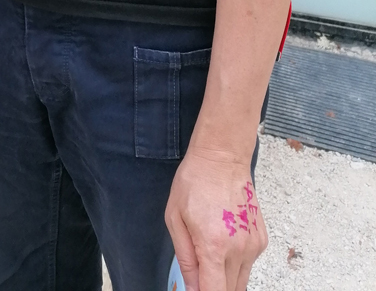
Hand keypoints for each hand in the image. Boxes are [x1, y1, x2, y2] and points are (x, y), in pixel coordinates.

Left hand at [165, 148, 266, 290]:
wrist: (222, 158)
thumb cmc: (194, 182)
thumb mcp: (175, 218)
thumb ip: (185, 258)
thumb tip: (192, 288)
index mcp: (214, 246)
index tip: (197, 289)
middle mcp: (239, 250)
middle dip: (214, 287)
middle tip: (200, 272)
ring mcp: (254, 246)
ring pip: (241, 282)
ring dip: (225, 278)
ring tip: (210, 252)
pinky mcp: (262, 241)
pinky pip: (248, 265)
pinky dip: (235, 264)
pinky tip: (224, 240)